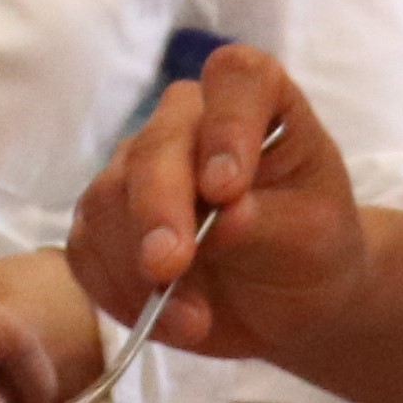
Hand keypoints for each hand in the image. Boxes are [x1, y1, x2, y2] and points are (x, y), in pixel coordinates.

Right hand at [66, 48, 371, 363]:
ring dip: (138, 267)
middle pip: (155, 144)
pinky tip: (167, 323)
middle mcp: (187, 123)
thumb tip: (223, 218)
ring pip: (107, 199)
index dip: (227, 124)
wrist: (287, 301)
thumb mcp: (315, 237)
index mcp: (254, 100)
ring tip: (193, 322)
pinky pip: (88, 250)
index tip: (228, 188)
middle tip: (169, 265)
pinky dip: (121, 293)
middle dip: (158, 208)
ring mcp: (137, 170)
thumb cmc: (312, 249)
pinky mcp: (105, 225)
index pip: (236, 78)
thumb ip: (270, 221)